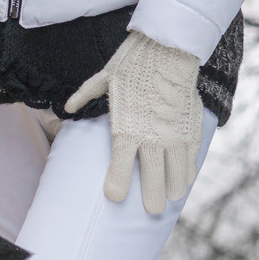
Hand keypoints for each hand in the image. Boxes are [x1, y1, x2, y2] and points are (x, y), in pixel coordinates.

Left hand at [64, 30, 203, 212]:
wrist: (168, 49)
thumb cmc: (133, 63)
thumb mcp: (104, 79)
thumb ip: (85, 96)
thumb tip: (67, 107)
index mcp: (126, 129)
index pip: (120, 168)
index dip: (117, 185)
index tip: (115, 197)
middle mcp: (152, 138)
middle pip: (153, 180)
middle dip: (152, 199)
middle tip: (150, 210)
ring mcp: (174, 135)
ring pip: (177, 174)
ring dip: (173, 189)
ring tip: (169, 198)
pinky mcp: (191, 129)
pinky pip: (191, 158)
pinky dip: (188, 171)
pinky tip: (184, 180)